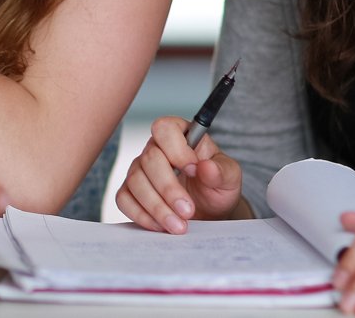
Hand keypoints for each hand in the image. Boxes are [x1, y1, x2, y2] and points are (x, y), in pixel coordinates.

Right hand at [114, 115, 245, 232]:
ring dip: (157, 207)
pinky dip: (142, 215)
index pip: (165, 129)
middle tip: (188, 211)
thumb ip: (222, 170)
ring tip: (179, 225)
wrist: (210, 212)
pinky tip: (162, 226)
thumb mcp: (230, 178)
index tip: (194, 170)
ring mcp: (140, 170)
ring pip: (135, 181)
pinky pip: (124, 199)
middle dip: (168, 189)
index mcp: (180, 136)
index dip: (176, 149)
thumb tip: (206, 167)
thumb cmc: (218, 188)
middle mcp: (156, 149)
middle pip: (149, 159)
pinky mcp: (131, 191)